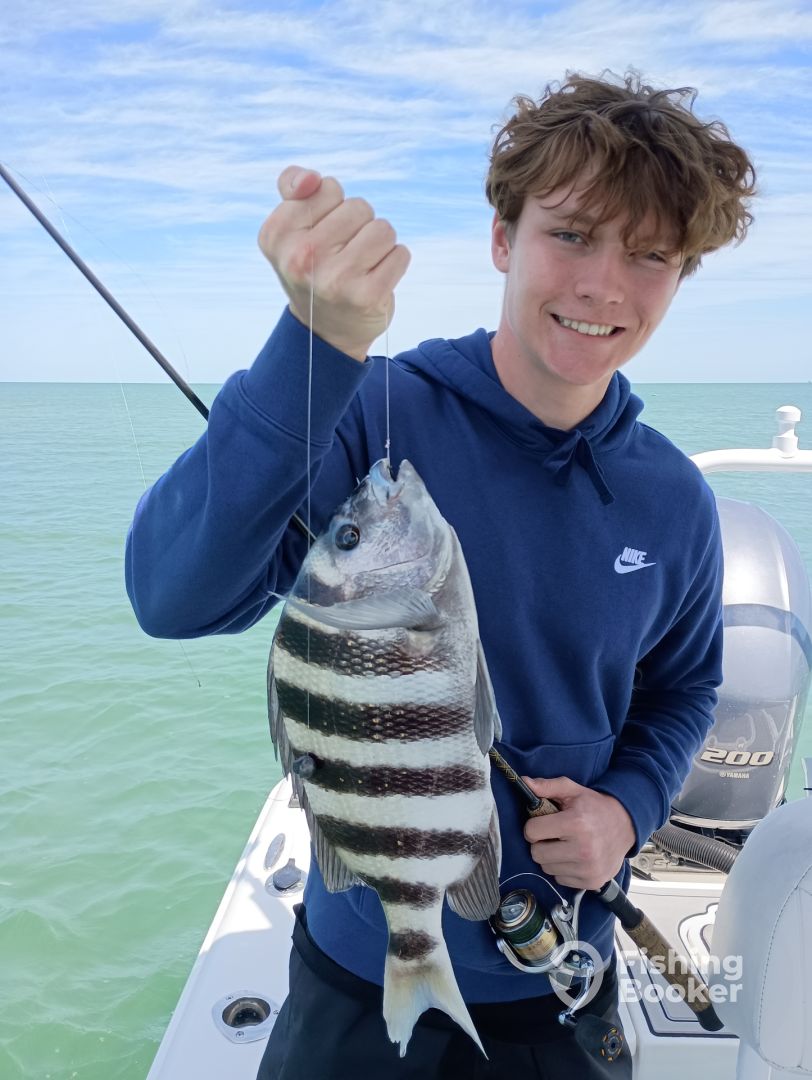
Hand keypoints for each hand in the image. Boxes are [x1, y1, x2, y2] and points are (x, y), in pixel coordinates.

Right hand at [258, 166, 410, 360]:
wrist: (325, 331)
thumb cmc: (314, 268)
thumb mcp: (291, 227)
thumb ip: (294, 186)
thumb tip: (311, 179)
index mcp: (277, 234)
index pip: (328, 187)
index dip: (333, 208)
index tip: (321, 236)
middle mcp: (301, 257)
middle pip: (359, 207)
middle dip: (358, 226)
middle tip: (342, 256)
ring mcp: (334, 279)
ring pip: (383, 229)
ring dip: (380, 244)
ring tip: (361, 266)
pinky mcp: (366, 296)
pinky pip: (400, 254)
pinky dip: (395, 263)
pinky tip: (376, 279)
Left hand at [522, 776, 635, 889]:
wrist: (626, 825)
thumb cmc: (595, 806)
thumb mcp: (573, 790)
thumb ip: (547, 786)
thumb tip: (524, 782)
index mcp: (576, 823)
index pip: (532, 832)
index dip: (533, 825)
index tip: (543, 823)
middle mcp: (583, 849)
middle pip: (537, 854)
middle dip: (540, 843)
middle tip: (553, 835)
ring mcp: (588, 868)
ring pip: (546, 868)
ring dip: (551, 857)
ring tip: (565, 845)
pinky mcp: (592, 882)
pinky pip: (560, 879)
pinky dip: (563, 869)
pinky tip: (574, 857)